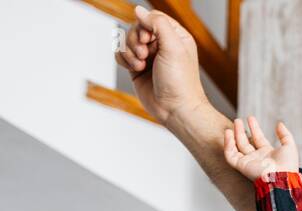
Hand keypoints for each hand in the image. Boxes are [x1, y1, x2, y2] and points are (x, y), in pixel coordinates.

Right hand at [114, 5, 205, 124]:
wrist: (175, 110)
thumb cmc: (180, 81)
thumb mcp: (174, 47)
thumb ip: (157, 24)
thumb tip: (138, 10)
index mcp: (175, 36)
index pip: (153, 17)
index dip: (145, 25)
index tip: (148, 39)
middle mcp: (162, 45)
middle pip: (137, 27)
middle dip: (135, 40)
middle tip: (145, 55)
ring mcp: (149, 57)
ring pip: (127, 40)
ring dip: (129, 51)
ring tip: (141, 65)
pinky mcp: (137, 68)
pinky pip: (121, 54)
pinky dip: (124, 59)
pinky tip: (135, 69)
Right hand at [223, 116, 299, 178]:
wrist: (281, 178)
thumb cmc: (287, 165)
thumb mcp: (289, 146)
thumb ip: (285, 135)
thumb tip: (279, 124)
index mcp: (268, 154)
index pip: (258, 138)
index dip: (254, 128)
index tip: (250, 118)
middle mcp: (257, 158)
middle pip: (245, 142)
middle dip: (241, 131)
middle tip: (238, 120)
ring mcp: (248, 162)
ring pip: (236, 148)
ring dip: (233, 136)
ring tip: (233, 124)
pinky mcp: (241, 166)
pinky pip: (230, 155)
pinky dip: (228, 144)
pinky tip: (228, 133)